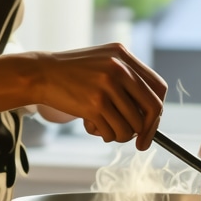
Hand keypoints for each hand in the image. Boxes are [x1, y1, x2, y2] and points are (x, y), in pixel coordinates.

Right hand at [31, 43, 165, 148]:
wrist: (41, 74)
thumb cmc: (74, 72)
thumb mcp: (104, 61)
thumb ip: (127, 78)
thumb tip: (152, 113)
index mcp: (123, 56)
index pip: (158, 88)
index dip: (158, 110)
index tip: (152, 125)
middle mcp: (119, 69)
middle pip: (152, 109)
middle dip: (149, 132)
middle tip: (140, 144)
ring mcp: (107, 87)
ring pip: (132, 126)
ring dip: (121, 134)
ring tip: (105, 126)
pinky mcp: (93, 105)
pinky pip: (112, 132)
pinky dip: (105, 135)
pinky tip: (92, 125)